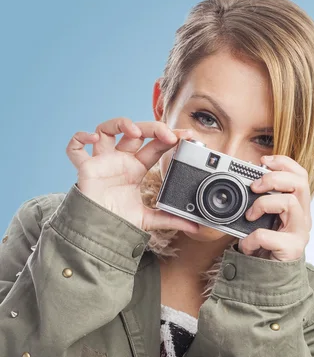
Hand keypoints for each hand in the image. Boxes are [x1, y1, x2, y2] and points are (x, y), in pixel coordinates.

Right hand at [66, 117, 201, 232]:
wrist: (99, 232)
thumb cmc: (120, 220)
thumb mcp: (150, 219)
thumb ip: (172, 219)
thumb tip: (195, 226)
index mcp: (137, 168)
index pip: (156, 145)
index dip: (171, 137)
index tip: (186, 135)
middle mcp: (120, 160)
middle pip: (136, 132)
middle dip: (152, 128)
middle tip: (168, 134)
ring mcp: (102, 161)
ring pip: (106, 129)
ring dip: (120, 124)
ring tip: (135, 131)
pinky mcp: (86, 168)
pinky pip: (75, 148)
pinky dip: (80, 138)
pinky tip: (93, 138)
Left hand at [238, 155, 311, 261]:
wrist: (272, 280)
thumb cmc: (266, 248)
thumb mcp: (264, 221)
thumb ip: (260, 203)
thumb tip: (241, 185)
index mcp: (298, 207)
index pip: (301, 175)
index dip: (284, 163)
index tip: (264, 161)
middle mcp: (304, 218)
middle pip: (300, 183)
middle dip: (274, 178)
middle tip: (254, 186)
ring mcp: (300, 233)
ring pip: (289, 202)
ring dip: (263, 204)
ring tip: (249, 215)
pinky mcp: (292, 250)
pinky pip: (269, 235)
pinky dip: (251, 238)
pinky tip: (246, 245)